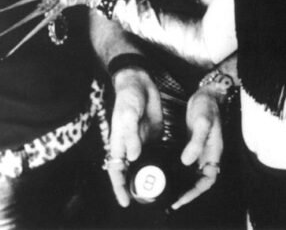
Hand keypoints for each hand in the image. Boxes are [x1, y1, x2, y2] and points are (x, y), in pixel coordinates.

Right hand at [107, 67, 162, 206]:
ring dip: (149, 177)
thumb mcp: (128, 114)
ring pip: (143, 165)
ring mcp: (142, 142)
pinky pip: (156, 153)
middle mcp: (130, 146)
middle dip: (134, 188)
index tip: (125, 202)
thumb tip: (133, 157)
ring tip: (159, 192)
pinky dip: (160, 163)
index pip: (116, 171)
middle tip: (146, 201)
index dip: (119, 187)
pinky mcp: (155, 136)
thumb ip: (130, 135)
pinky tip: (169, 172)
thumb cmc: (128, 97)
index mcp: (119, 143)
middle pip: (130, 172)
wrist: (141, 82)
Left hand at [170, 89, 224, 209]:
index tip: (181, 199)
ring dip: (183, 186)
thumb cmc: (207, 106)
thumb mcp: (202, 122)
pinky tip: (166, 175)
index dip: (195, 192)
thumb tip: (186, 161)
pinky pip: (185, 165)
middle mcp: (207, 155)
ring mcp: (199, 151)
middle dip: (188, 193)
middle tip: (172, 202)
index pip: (207, 180)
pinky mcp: (191, 147)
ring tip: (168, 194)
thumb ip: (196, 141)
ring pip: (192, 175)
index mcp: (214, 152)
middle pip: (199, 181)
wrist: (206, 94)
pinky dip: (178, 173)